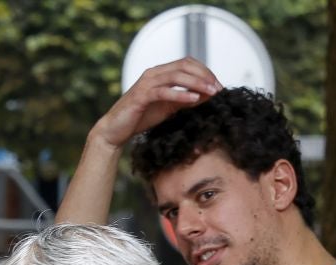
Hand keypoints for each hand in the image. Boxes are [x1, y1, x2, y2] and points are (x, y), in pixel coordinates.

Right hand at [90, 58, 221, 150]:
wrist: (116, 130)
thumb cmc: (142, 118)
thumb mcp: (169, 108)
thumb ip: (186, 99)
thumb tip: (208, 95)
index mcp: (160, 73)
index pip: (187, 63)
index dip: (205, 71)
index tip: (219, 85)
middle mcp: (153, 73)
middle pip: (184, 65)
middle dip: (204, 75)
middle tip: (219, 88)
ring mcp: (146, 83)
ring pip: (176, 75)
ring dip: (196, 83)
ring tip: (211, 92)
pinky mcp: (141, 96)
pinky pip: (164, 92)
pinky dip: (181, 94)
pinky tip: (194, 100)